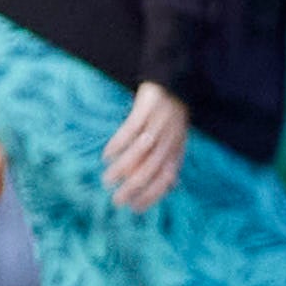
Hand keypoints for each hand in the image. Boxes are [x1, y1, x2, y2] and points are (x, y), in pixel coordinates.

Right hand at [101, 82, 192, 213]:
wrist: (172, 77)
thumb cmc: (170, 113)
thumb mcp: (177, 136)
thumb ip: (173, 158)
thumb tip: (172, 185)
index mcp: (178, 146)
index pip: (167, 176)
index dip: (153, 194)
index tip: (135, 208)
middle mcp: (171, 136)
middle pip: (153, 167)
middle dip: (135, 187)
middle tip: (117, 200)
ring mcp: (160, 120)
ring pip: (141, 150)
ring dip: (123, 168)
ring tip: (107, 179)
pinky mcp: (148, 106)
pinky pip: (132, 128)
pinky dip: (119, 144)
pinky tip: (107, 155)